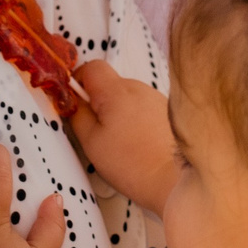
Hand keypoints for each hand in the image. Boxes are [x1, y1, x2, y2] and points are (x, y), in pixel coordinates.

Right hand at [67, 62, 178, 210]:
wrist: (176, 180)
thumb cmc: (133, 165)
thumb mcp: (92, 142)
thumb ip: (77, 114)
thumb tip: (71, 98)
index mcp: (117, 91)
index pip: (92, 67)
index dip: (79, 81)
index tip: (76, 102)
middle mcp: (139, 88)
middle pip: (110, 83)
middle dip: (99, 102)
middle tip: (98, 131)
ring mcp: (156, 98)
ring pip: (127, 97)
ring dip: (118, 113)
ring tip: (122, 143)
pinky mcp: (168, 112)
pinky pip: (143, 107)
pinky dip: (135, 120)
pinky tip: (139, 144)